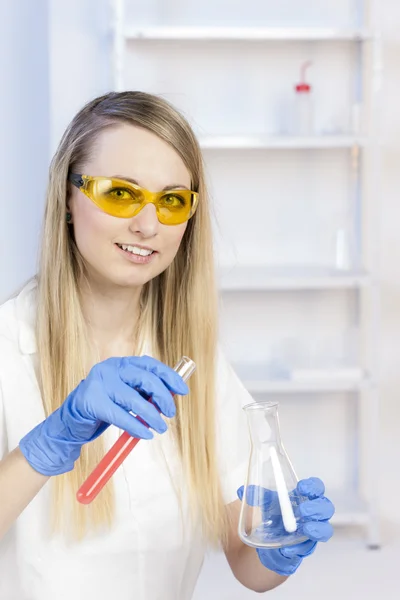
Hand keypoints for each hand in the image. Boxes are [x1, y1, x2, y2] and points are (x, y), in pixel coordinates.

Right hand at [19, 355, 187, 475]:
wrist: (71, 421)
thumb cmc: (104, 406)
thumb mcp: (125, 393)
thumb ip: (143, 391)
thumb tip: (171, 397)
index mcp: (120, 363)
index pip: (150, 364)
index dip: (169, 377)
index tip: (183, 390)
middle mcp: (110, 368)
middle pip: (145, 378)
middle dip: (163, 397)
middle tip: (171, 412)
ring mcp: (99, 383)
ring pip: (134, 399)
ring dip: (152, 416)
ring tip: (161, 428)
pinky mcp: (92, 402)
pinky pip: (120, 416)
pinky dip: (136, 427)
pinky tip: (144, 434)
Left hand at [237, 477, 334, 576]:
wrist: (269, 541)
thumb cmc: (274, 515)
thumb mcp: (265, 503)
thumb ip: (256, 496)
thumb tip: (243, 491)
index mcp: (304, 497)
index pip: (316, 488)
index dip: (314, 486)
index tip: (302, 487)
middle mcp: (312, 514)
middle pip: (326, 508)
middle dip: (317, 508)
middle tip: (303, 509)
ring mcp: (312, 531)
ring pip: (325, 529)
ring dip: (317, 528)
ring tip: (306, 528)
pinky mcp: (306, 547)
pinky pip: (309, 548)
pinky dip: (300, 546)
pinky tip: (290, 546)